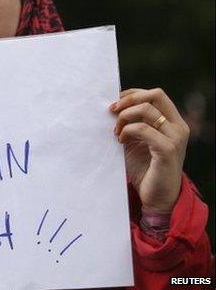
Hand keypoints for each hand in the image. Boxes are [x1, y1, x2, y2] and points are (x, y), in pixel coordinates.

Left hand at [110, 88, 188, 212]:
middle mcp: (178, 126)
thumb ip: (129, 123)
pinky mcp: (167, 150)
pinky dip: (127, 131)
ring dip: (125, 117)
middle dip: (129, 100)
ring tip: (116, 131)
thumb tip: (112, 106)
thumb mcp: (134, 140)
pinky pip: (143, 129)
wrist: (156, 196)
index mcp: (173, 121)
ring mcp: (175, 138)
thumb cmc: (143, 167)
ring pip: (147, 110)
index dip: (133, 94)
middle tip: (112, 111)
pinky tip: (121, 141)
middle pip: (155, 95)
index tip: (115, 103)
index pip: (155, 94)